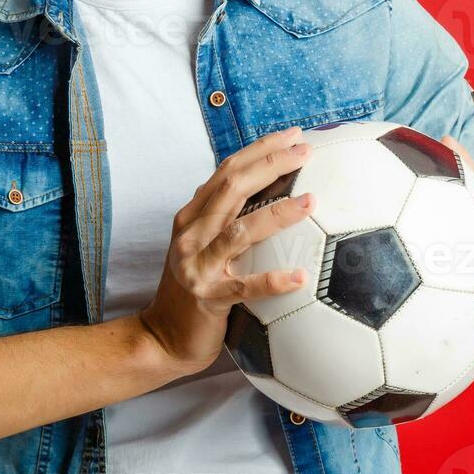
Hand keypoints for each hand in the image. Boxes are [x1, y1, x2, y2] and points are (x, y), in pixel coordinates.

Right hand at [137, 126, 316, 376]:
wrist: (162, 337)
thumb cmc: (193, 291)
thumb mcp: (201, 246)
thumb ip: (224, 220)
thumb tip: (269, 193)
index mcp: (192, 217)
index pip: (227, 171)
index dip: (260, 149)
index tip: (293, 135)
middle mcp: (191, 235)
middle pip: (233, 188)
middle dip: (271, 164)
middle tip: (306, 151)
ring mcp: (198, 266)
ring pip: (240, 231)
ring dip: (278, 213)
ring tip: (311, 201)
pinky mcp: (208, 299)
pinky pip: (245, 287)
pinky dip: (273, 280)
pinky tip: (300, 276)